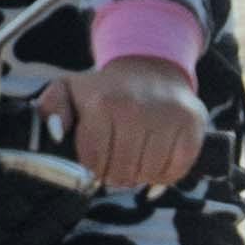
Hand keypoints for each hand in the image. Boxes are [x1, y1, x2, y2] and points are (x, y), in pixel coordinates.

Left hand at [54, 60, 210, 194]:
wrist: (150, 67)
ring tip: (133, 163)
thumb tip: (57, 134)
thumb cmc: (105, 89)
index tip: (95, 163)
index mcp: (102, 104)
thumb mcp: (68, 90)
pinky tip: (153, 163)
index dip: (93, 169)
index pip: (94, 161)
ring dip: (139, 176)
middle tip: (114, 168)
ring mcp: (168, 117)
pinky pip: (176, 169)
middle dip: (115, 176)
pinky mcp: (192, 125)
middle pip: (123, 171)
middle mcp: (136, 109)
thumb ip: (51, 109)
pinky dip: (163, 175)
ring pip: (149, 173)